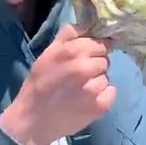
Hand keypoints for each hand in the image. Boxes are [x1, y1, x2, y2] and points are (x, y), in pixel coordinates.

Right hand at [0, 24, 115, 144]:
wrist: (33, 120)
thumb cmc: (38, 85)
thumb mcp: (47, 55)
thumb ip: (66, 37)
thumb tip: (86, 24)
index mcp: (70, 51)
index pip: (98, 42)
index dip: (94, 49)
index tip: (88, 57)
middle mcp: (84, 67)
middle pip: (104, 59)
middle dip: (95, 65)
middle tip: (81, 76)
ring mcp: (94, 87)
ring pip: (106, 76)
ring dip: (98, 81)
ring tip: (81, 90)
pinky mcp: (101, 105)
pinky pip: (111, 91)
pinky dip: (104, 95)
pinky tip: (89, 100)